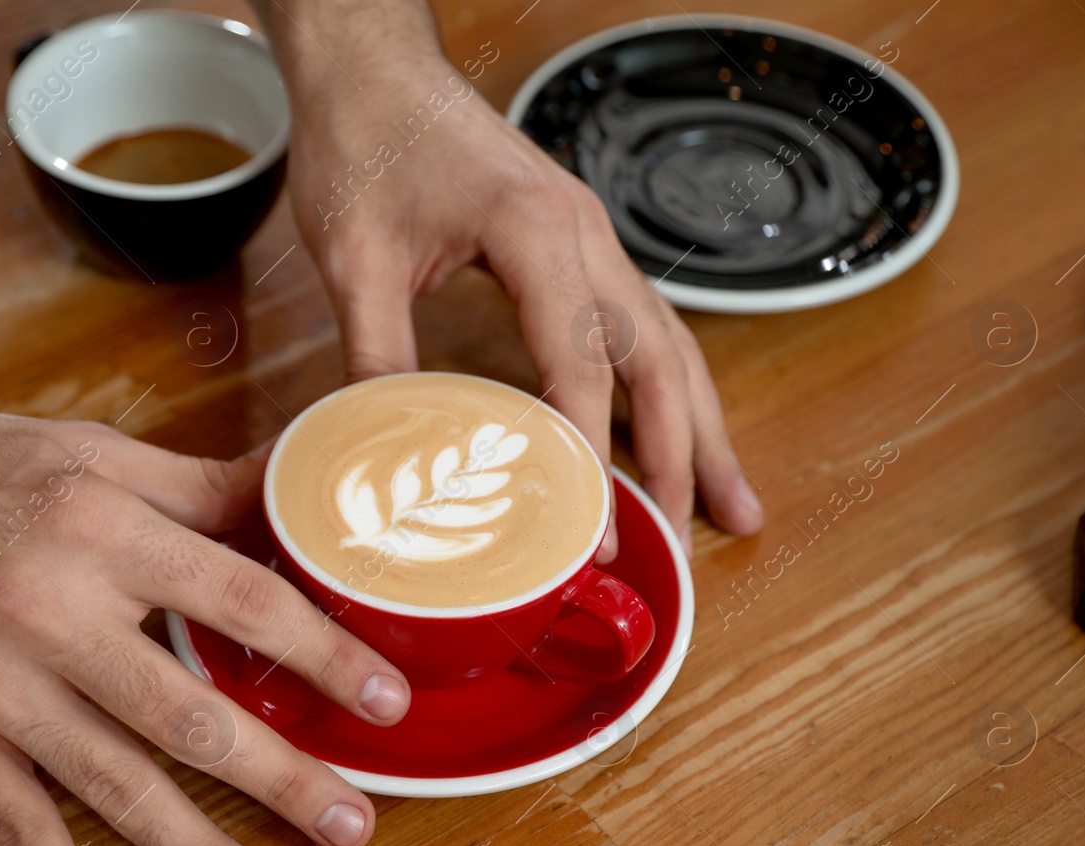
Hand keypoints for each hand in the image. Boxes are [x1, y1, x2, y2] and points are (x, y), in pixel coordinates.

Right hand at [0, 403, 411, 845]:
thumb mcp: (86, 452)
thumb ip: (195, 484)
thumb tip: (296, 488)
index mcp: (98, 530)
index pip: (236, 600)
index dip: (319, 654)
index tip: (385, 705)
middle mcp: (49, 611)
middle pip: (185, 713)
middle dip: (278, 778)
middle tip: (354, 828)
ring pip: (115, 788)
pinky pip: (15, 829)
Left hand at [271, 18, 763, 555]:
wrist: (375, 69)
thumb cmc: (366, 143)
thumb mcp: (354, 259)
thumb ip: (375, 357)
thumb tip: (391, 453)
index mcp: (535, 230)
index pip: (583, 361)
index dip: (591, 452)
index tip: (595, 527)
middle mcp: (585, 233)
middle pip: (659, 358)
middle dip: (682, 454)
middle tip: (696, 538)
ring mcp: (592, 237)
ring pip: (670, 343)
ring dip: (699, 426)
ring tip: (730, 504)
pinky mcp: (580, 245)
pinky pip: (644, 325)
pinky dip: (667, 389)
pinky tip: (675, 434)